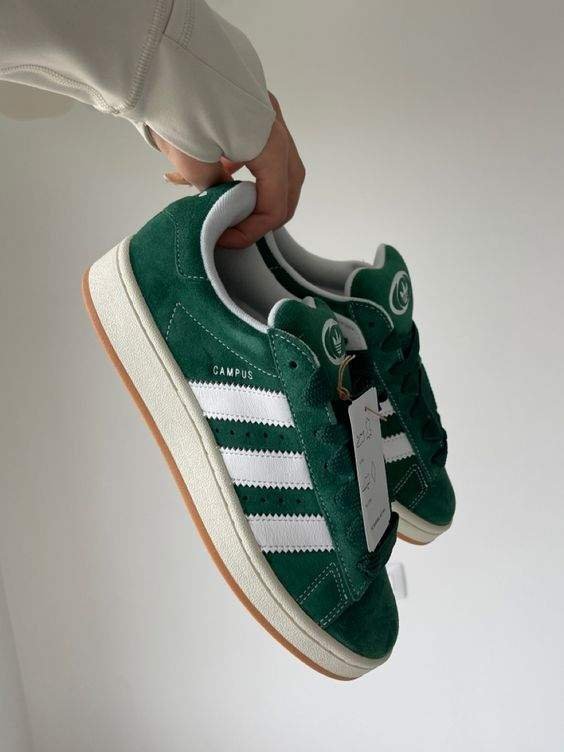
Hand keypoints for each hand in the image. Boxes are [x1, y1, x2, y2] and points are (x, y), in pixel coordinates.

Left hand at [149, 93, 304, 248]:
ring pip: (272, 164)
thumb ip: (215, 190)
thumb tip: (219, 201)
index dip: (252, 229)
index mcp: (269, 144)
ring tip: (215, 199)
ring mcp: (263, 110)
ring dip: (250, 188)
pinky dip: (237, 165)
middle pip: (288, 184)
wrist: (156, 52)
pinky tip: (205, 172)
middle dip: (265, 212)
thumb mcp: (193, 163)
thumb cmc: (175, 103)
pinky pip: (254, 143)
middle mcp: (274, 125)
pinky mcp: (247, 103)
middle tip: (239, 228)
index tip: (227, 237)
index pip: (276, 203)